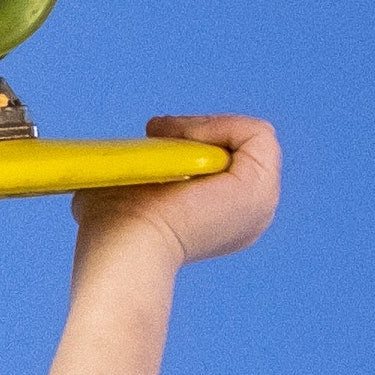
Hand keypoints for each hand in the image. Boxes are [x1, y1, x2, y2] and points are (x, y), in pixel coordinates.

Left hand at [73, 115, 281, 275]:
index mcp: (224, 223)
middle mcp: (251, 217)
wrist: (124, 248)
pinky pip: (257, 135)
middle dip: (196, 130)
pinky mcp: (261, 189)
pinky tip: (183, 141)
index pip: (224, 158)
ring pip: (247, 138)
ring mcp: (261, 205)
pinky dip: (218, 126)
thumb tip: (135, 152)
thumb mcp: (133, 189)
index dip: (191, 139)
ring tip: (165, 136)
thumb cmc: (113, 228)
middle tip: (157, 131)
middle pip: (236, 146)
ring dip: (202, 127)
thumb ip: (146, 171)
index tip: (154, 136)